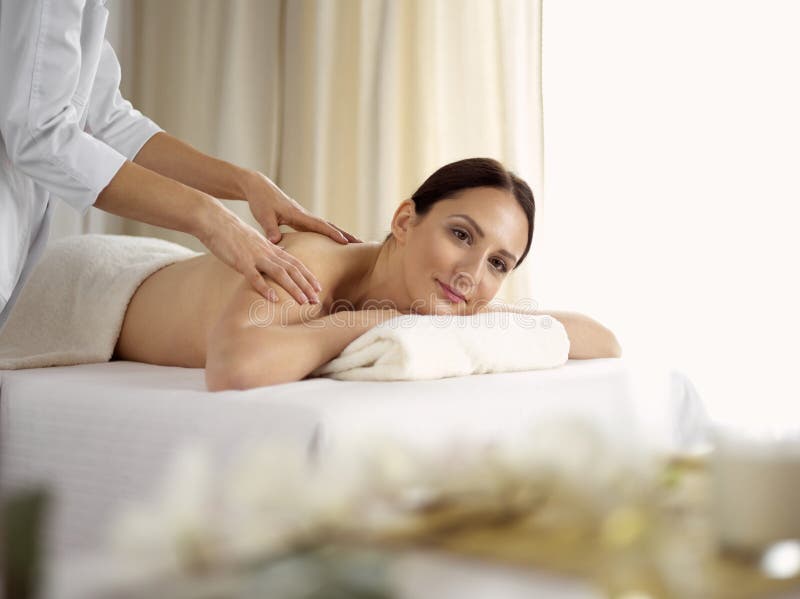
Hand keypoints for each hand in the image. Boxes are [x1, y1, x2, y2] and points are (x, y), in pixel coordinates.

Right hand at [198, 199, 321, 303]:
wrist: (215, 220)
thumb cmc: (233, 232)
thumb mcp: (256, 240)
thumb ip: (269, 249)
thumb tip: (281, 254)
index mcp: (271, 248)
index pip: (295, 263)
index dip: (308, 276)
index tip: (318, 288)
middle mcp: (267, 252)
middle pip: (292, 270)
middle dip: (306, 286)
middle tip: (317, 300)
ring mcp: (255, 257)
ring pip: (279, 274)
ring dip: (293, 288)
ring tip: (303, 302)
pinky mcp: (240, 261)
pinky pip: (254, 277)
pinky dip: (265, 288)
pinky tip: (273, 299)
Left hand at [243, 171, 360, 244]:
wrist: (259, 188)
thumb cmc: (261, 201)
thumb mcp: (263, 216)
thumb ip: (270, 229)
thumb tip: (276, 242)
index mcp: (297, 214)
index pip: (319, 225)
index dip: (332, 233)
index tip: (345, 241)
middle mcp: (304, 215)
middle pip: (328, 225)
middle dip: (344, 234)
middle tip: (361, 243)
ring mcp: (303, 217)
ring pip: (325, 226)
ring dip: (339, 234)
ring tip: (354, 243)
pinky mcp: (300, 219)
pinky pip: (317, 228)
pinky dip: (328, 233)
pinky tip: (333, 241)